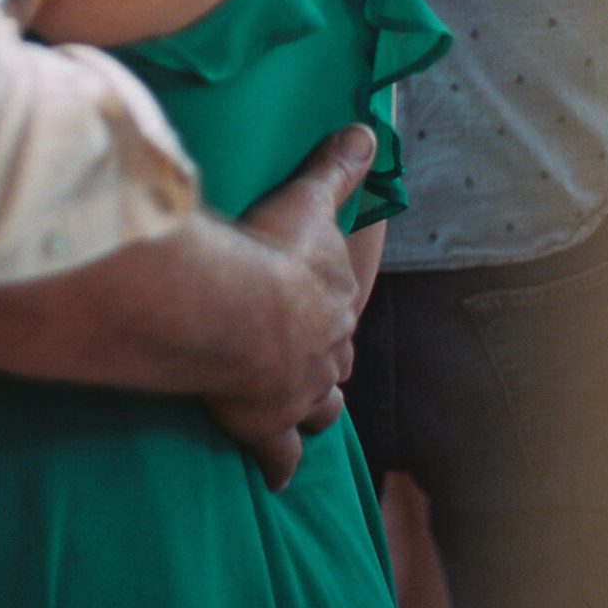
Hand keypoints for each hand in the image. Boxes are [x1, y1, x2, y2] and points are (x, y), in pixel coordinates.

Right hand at [206, 125, 373, 487]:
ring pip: (319, 410)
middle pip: (336, 365)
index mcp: (334, 302)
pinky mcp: (265, 424)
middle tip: (308, 361)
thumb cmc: (273, 251)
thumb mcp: (310, 199)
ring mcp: (298, 392)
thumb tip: (366, 129)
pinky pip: (279, 454)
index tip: (318, 312)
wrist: (241, 308)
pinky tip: (275, 477)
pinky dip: (279, 465)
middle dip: (326, 364)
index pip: (339, 312)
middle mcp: (326, 352)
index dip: (328, 312)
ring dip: (312, 411)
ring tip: (298, 413)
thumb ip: (336, 168)